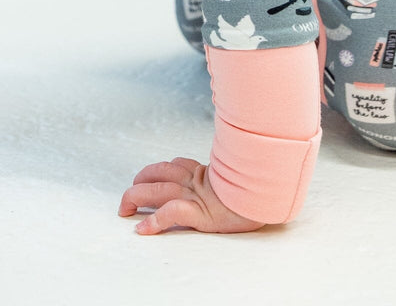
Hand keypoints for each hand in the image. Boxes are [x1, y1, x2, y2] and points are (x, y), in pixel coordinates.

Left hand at [118, 157, 264, 234]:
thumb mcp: (240, 177)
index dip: (157, 172)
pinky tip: (143, 229)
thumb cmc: (258, 187)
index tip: (146, 178)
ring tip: (125, 208)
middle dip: (138, 183)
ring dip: (136, 197)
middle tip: (127, 198)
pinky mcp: (199, 212)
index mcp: (204, 173)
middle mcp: (196, 181)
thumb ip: (230, 173)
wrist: (270, 193)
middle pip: (158, 174)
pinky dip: (154, 221)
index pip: (175, 166)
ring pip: (157, 189)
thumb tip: (238, 168)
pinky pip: (170, 213)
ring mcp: (196, 195)